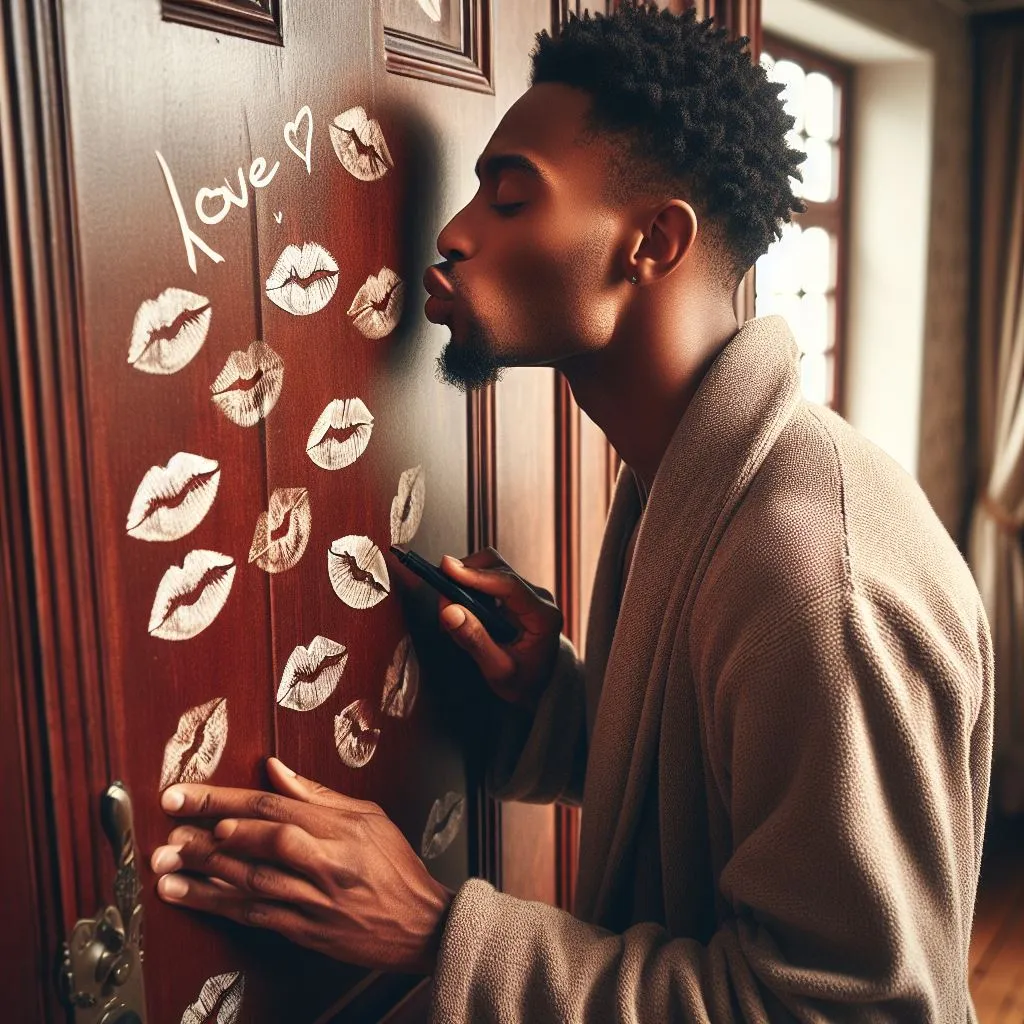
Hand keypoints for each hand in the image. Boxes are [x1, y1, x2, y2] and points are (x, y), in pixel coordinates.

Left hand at [150, 758, 453, 974]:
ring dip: (203, 873)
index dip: (225, 800)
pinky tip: (191, 896)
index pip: (273, 807)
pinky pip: (256, 915)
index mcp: (341, 829)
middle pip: (259, 843)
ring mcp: (313, 901)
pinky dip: (220, 905)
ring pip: (251, 882)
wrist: (420, 925)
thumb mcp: (367, 817)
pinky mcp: (304, 930)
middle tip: (168, 828)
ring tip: (165, 864)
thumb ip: (317, 794)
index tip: (187, 795)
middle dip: (207, 834)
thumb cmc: (396, 867)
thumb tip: (274, 769)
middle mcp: (326, 864)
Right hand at [437, 546, 562, 712]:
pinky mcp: (514, 593)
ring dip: (464, 581)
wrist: (538, 685)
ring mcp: (527, 593)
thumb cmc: (523, 682)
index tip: (447, 568)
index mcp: (544, 616)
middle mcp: (538, 597)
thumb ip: (475, 641)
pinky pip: (487, 578)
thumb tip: (448, 610)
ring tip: (449, 611)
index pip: (510, 585)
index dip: (476, 575)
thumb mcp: (498, 670)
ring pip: (490, 567)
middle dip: (465, 574)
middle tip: (441, 598)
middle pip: (498, 567)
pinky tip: (459, 610)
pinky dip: (468, 587)